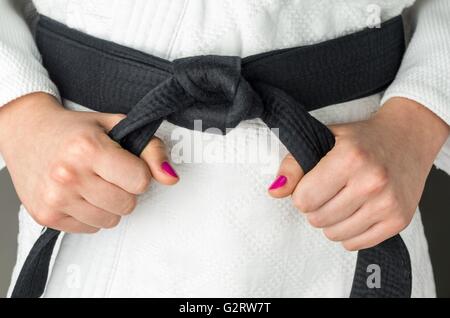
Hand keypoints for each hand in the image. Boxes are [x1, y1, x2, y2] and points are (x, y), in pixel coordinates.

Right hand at [0, 93, 178, 232]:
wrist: (28, 131)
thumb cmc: (76, 129)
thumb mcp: (117, 126)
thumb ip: (151, 150)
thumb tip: (171, 178)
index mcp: (88, 148)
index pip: (140, 181)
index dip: (138, 172)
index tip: (124, 163)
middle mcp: (68, 175)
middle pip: (127, 205)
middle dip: (124, 190)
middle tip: (107, 172)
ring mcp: (55, 198)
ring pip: (110, 221)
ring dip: (108, 204)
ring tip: (92, 182)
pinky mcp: (46, 216)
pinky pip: (90, 228)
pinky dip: (90, 214)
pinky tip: (78, 193)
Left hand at [268, 97, 448, 250]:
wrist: (407, 137)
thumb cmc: (361, 139)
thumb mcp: (324, 139)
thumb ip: (294, 164)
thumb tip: (274, 191)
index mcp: (350, 158)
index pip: (304, 199)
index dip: (302, 192)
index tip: (313, 182)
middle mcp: (372, 182)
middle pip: (317, 219)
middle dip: (316, 206)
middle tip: (330, 189)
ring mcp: (387, 204)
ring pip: (334, 234)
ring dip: (331, 221)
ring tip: (343, 199)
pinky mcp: (398, 221)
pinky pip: (355, 244)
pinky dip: (349, 231)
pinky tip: (357, 210)